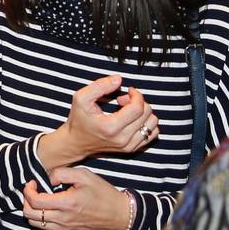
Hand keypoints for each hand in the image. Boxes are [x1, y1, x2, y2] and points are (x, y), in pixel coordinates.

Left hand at [21, 169, 131, 229]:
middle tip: (33, 191)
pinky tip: (48, 207)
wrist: (118, 214)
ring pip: (35, 223)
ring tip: (39, 199)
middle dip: (25, 201)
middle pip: (29, 214)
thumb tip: (48, 180)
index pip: (35, 201)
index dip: (28, 190)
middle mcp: (63, 219)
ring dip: (32, 210)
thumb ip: (62, 173)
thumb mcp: (85, 175)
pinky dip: (40, 217)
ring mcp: (64, 228)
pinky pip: (46, 228)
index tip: (32, 182)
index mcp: (66, 204)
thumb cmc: (102, 192)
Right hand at [42, 75, 158, 165]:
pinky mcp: (131, 149)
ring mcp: (128, 146)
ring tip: (129, 111)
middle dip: (138, 102)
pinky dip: (146, 123)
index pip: (138, 108)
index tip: (128, 91)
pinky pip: (152, 134)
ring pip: (153, 124)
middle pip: (147, 114)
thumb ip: (100, 86)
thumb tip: (119, 80)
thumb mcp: (81, 98)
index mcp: (111, 127)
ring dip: (144, 113)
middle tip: (123, 100)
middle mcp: (122, 139)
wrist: (75, 143)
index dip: (136, 95)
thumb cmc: (78, 120)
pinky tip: (133, 120)